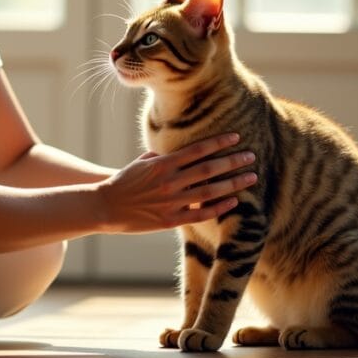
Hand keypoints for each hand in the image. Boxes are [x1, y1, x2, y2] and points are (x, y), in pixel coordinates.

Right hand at [94, 133, 256, 232]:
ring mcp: (172, 201)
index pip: (197, 150)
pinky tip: (234, 202)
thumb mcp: (142, 163)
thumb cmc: (124, 182)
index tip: (236, 137)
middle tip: (252, 156)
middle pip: (209, 168)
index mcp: (163, 163)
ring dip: (233, 183)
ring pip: (209, 190)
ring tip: (251, 177)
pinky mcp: (170, 220)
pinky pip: (200, 214)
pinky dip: (218, 208)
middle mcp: (170, 181)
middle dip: (233, 161)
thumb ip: (162, 156)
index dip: (218, 143)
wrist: (105, 207)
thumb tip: (177, 151)